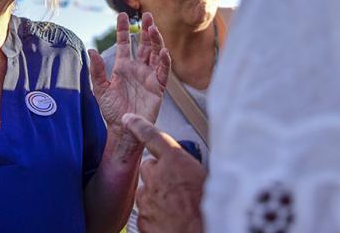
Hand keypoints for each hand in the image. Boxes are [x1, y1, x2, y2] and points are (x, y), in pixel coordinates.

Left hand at [88, 12, 170, 132]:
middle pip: (144, 44)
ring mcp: (149, 76)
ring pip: (155, 54)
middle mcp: (137, 68)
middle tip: (147, 14)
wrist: (123, 128)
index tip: (122, 15)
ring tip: (153, 28)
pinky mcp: (158, 87)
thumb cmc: (111, 110)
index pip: (125, 43)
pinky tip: (163, 52)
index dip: (123, 29)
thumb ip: (96, 70)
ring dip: (156, 41)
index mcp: (123, 66)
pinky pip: (163, 72)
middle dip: (146, 29)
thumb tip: (91, 51)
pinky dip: (164, 62)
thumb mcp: (100, 89)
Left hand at [122, 113, 206, 232]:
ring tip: (178, 207)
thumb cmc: (210, 211)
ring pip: (146, 191)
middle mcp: (157, 177)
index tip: (129, 120)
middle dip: (158, 173)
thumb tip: (188, 168)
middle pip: (149, 167)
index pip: (151, 135)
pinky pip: (146, 212)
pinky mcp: (142, 219)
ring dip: (157, 196)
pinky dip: (155, 215)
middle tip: (176, 185)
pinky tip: (171, 220)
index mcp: (176, 162)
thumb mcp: (210, 179)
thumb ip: (190, 168)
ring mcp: (147, 199)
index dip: (138, 125)